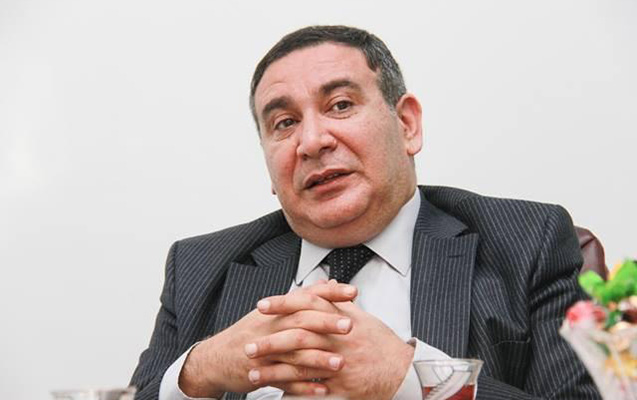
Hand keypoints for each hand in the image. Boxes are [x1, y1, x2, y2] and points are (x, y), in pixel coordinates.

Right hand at [178, 282, 356, 397]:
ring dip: (318, 359)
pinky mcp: (261, 373)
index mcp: (277, 310)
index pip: (306, 295)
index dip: (330, 293)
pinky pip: (285, 380)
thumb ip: (303, 298)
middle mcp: (271, 327)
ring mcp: (265, 351)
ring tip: (340, 363)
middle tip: (350, 326)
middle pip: (301, 321)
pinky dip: (304, 386)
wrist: (216, 358)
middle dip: (326, 323)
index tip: (353, 292)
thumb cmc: (250, 334)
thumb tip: (327, 282)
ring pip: (294, 354)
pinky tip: (322, 390)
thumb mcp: (273, 312)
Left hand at [252, 290, 413, 399]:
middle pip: (298, 338)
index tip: (261, 306)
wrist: (403, 371)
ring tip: (252, 373)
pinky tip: (274, 396)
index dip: (283, 304)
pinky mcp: (342, 389)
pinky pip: (314, 394)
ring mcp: (341, 366)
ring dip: (274, 372)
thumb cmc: (381, 344)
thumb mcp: (362, 317)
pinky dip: (294, 395)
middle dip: (270, 342)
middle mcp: (340, 342)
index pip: (307, 306)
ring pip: (301, 368)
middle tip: (247, 345)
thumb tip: (324, 282)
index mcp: (343, 321)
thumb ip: (339, 300)